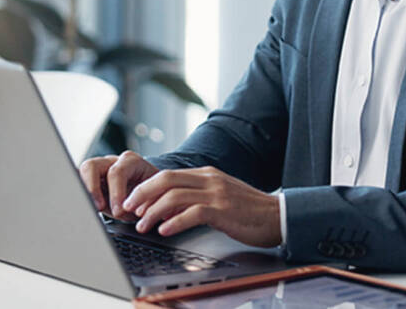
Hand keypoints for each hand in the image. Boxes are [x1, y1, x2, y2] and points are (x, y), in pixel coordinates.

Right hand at [79, 151, 159, 219]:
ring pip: (81, 172)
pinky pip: (80, 183)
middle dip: (93, 189)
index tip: (118, 211)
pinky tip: (87, 208)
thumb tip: (128, 212)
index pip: (117, 172)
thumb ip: (143, 203)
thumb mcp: (152, 199)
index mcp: (131, 162)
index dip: (115, 192)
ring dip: (85, 191)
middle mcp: (112, 162)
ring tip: (92, 209)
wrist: (151, 194)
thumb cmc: (151, 195)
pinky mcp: (91, 180)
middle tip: (99, 208)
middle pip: (91, 166)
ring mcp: (100, 169)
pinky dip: (82, 195)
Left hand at [122, 166, 281, 247]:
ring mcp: (217, 193)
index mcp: (207, 174)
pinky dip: (174, 222)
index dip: (146, 188)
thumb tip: (166, 208)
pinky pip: (192, 213)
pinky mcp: (223, 210)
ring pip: (175, 196)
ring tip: (142, 225)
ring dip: (153, 211)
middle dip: (142, 194)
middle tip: (128, 210)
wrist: (277, 216)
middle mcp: (210, 179)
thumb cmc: (248, 210)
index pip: (169, 175)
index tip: (132, 202)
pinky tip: (165, 230)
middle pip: (166, 179)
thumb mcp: (219, 197)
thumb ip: (195, 198)